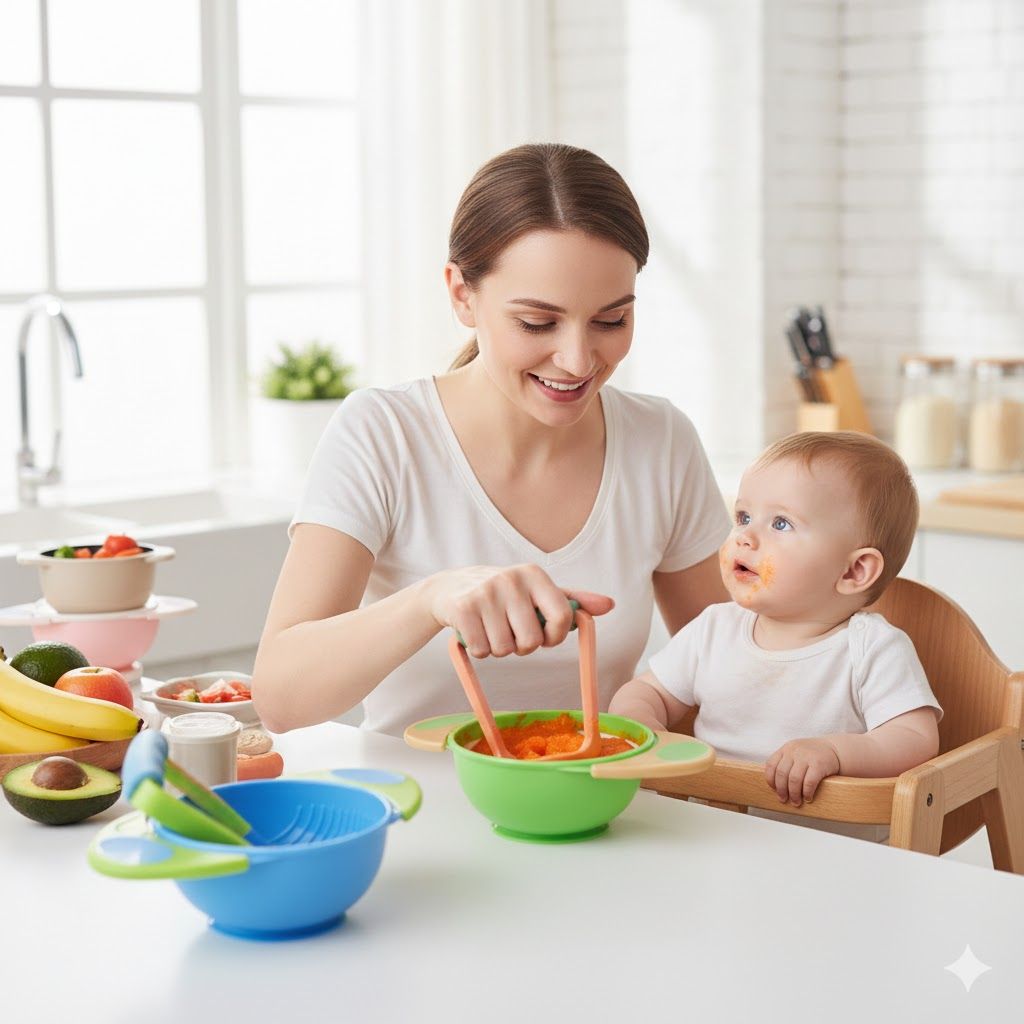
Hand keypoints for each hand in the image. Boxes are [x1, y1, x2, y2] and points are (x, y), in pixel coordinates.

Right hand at [424, 564, 613, 658]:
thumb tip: (609, 605)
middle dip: (522, 646)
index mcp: (535, 574)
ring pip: (505, 649)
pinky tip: (475, 631)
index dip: (555, 637)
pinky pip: (482, 650)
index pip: (563, 617)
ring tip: (491, 629)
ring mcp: (485, 593)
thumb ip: (572, 601)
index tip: (544, 637)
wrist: (451, 587)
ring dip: (499, 649)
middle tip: (511, 632)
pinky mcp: (463, 608)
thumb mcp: (537, 592)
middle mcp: (512, 579)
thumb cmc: (503, 594)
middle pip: (532, 641)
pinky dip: (479, 649)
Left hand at [764, 738, 840, 806]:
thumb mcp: (796, 753)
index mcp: (786, 748)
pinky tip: (808, 798)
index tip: (773, 789)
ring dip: (794, 794)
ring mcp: (806, 756)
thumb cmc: (812, 755)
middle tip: (783, 800)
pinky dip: (806, 792)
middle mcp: (794, 751)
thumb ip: (785, 763)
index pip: (771, 764)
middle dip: (781, 790)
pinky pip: (809, 782)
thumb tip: (775, 786)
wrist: (835, 749)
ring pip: (794, 779)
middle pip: (782, 774)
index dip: (770, 779)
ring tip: (796, 802)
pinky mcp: (819, 764)